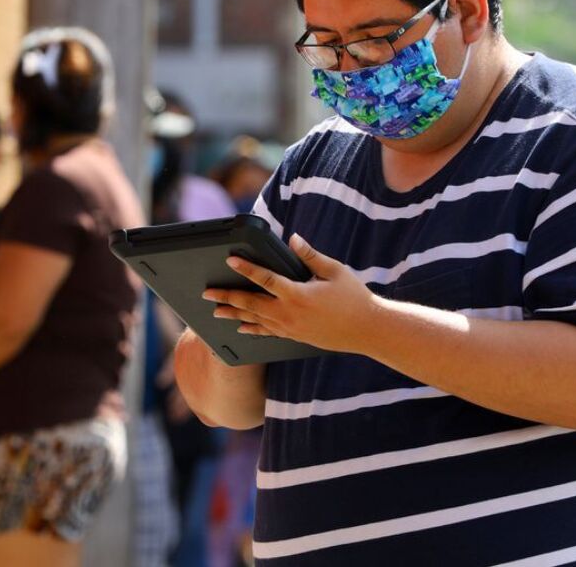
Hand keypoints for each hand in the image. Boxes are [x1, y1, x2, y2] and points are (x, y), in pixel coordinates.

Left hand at [203, 234, 379, 353]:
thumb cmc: (354, 297)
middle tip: (207, 292)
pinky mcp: (294, 337)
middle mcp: (289, 313)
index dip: (246, 268)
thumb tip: (293, 239)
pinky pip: (267, 333)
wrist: (368, 330)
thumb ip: (310, 256)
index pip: (265, 279)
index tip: (230, 259)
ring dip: (233, 313)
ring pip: (255, 320)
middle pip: (251, 303)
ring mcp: (290, 328)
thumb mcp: (334, 271)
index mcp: (298, 294)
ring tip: (214, 310)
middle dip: (227, 296)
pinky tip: (240, 327)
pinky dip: (251, 329)